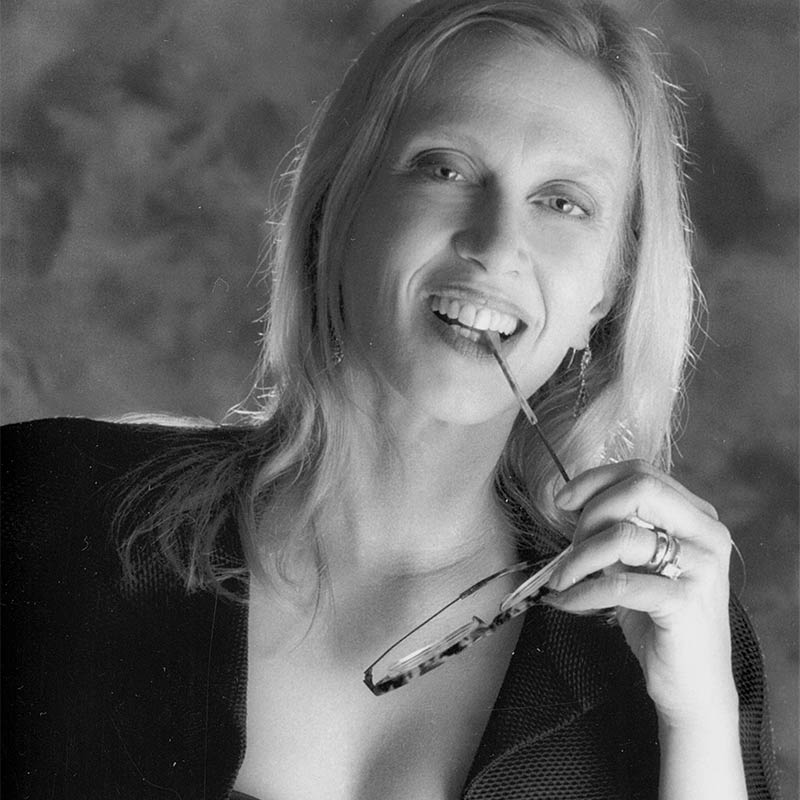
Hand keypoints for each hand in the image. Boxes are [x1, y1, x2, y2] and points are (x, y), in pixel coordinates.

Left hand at [544, 460, 737, 726]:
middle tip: (571, 546)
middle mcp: (707, 534)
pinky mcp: (685, 603)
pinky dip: (583, 591)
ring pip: (623, 535)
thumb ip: (619, 530)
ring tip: (562, 579)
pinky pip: (618, 584)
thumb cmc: (658, 620)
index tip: (564, 500)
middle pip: (639, 489)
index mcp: (697, 517)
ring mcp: (701, 568)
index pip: (642, 473)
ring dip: (579, 557)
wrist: (692, 686)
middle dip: (591, 513)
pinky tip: (566, 602)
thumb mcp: (638, 564)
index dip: (596, 480)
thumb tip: (574, 503)